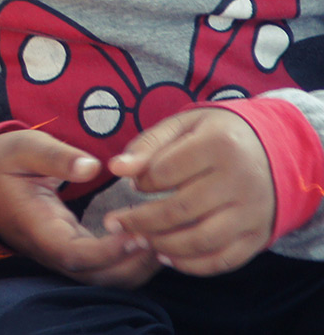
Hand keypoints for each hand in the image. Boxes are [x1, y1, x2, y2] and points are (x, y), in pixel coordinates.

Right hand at [0, 130, 157, 287]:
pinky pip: (102, 269)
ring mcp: (60, 254)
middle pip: (96, 276)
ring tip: (164, 239)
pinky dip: (128, 262)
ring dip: (135, 267)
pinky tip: (148, 240)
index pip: (75, 254)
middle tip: (163, 236)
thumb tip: (93, 167)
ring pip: (102, 278)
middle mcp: (49, 249)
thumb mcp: (22, 147)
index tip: (136, 232)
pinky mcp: (70, 251)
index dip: (108, 251)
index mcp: (36, 226)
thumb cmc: (0, 161)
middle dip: (133, 264)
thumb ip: (55, 156)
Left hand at [101, 108, 274, 276]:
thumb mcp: (184, 125)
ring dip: (163, 245)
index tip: (133, 183)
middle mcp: (240, 180)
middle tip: (114, 223)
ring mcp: (253, 211)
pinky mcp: (260, 235)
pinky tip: (166, 256)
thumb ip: (148, 145)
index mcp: (219, 145)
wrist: (277, 150)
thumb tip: (116, 168)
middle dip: (139, 221)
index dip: (141, 181)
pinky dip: (193, 265)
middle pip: (180, 210)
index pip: (166, 171)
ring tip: (138, 240)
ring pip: (202, 240)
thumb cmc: (217, 135)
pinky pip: (226, 259)